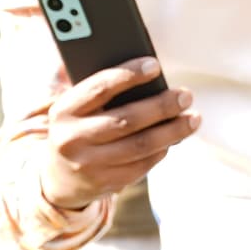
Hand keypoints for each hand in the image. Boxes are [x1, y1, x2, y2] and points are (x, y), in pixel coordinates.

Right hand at [30, 61, 197, 212]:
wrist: (58, 177)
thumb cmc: (77, 128)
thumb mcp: (75, 107)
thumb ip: (100, 89)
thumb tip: (146, 72)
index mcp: (64, 111)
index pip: (100, 88)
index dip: (129, 75)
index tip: (155, 66)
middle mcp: (73, 140)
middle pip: (127, 120)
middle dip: (161, 106)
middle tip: (185, 96)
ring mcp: (89, 165)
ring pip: (140, 145)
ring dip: (172, 131)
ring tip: (193, 119)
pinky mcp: (105, 183)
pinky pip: (142, 165)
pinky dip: (161, 150)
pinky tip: (173, 139)